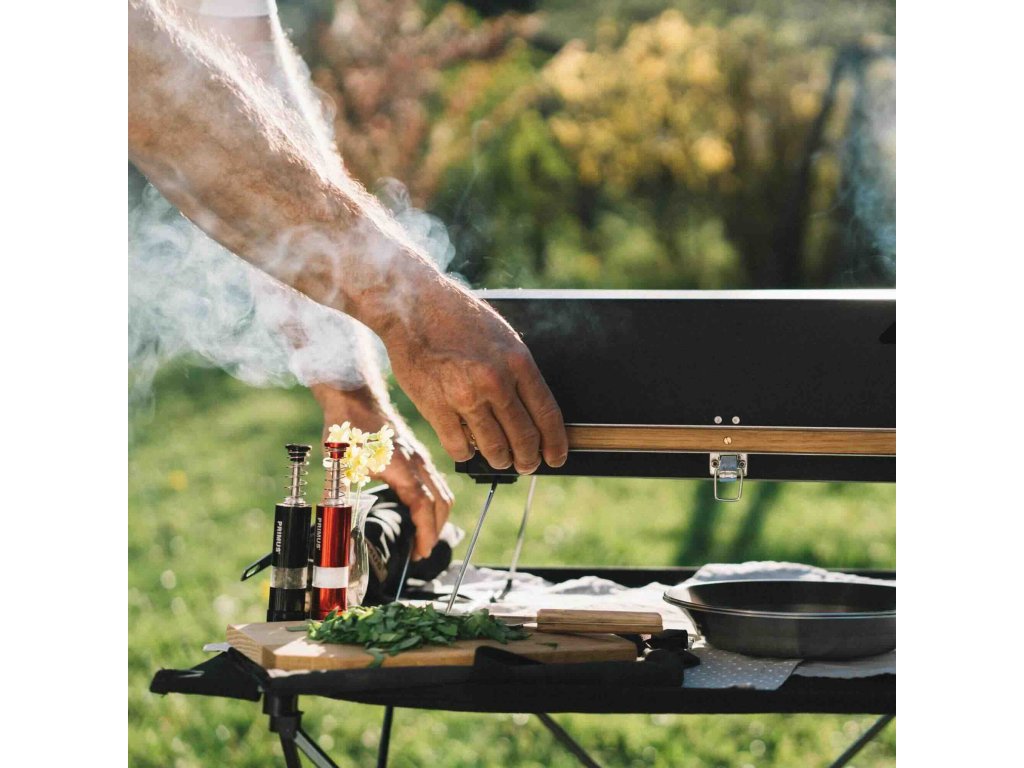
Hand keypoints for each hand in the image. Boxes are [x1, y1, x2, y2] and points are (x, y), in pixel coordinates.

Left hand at [311, 384, 452, 558]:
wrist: (354, 397)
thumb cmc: (347, 428)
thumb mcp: (339, 465)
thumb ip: (339, 496)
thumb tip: (335, 524)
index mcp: (402, 468)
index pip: (424, 507)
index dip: (425, 533)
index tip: (419, 552)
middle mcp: (418, 463)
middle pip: (442, 503)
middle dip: (435, 531)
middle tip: (419, 552)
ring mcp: (421, 457)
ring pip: (443, 492)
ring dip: (438, 517)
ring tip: (422, 537)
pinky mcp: (418, 454)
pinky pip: (436, 483)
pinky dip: (435, 503)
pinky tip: (420, 512)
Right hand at [380, 278, 567, 473]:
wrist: (413, 306)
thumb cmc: (458, 318)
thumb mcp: (502, 337)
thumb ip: (518, 372)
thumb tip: (532, 412)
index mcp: (518, 362)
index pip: (547, 415)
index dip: (555, 444)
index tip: (556, 457)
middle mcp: (496, 381)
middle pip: (524, 438)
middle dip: (528, 459)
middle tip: (526, 463)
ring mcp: (465, 397)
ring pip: (494, 449)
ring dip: (500, 460)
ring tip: (500, 458)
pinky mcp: (436, 408)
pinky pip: (459, 447)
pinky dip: (467, 453)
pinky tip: (468, 446)